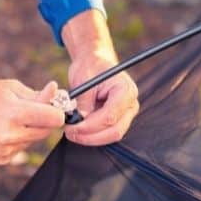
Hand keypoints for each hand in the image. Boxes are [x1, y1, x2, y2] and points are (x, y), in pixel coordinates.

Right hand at [0, 62, 64, 164]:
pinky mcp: (0, 160)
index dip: (57, 111)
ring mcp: (4, 150)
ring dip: (30, 130)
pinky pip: (21, 149)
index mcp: (14, 114)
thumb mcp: (11, 87)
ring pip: (33, 141)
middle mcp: (9, 135)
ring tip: (11, 118)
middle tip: (33, 109)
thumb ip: (37, 94)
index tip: (54, 106)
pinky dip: (18, 140)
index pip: (54, 119)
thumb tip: (58, 94)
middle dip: (44, 120)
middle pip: (46, 132)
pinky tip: (3, 130)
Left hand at [61, 10, 138, 145]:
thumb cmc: (90, 68)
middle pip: (114, 131)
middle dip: (90, 136)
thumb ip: (83, 103)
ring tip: (71, 132)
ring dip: (90, 137)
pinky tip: (78, 131)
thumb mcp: (84, 82)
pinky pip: (107, 133)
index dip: (89, 126)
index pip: (110, 117)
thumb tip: (77, 123)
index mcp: (126, 91)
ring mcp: (126, 114)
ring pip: (111, 135)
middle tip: (70, 133)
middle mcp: (130, 104)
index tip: (71, 127)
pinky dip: (92, 135)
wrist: (94, 62)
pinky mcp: (119, 120)